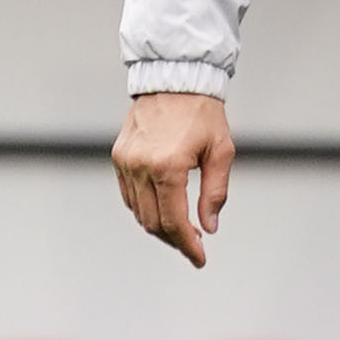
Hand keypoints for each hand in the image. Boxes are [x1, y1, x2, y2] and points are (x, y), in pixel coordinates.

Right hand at [112, 91, 234, 267]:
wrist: (175, 79)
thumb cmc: (203, 113)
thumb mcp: (221, 152)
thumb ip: (215, 192)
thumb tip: (209, 227)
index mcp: (168, 167)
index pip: (174, 222)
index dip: (188, 245)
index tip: (200, 259)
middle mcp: (141, 167)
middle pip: (153, 222)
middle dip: (175, 240)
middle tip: (195, 244)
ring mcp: (126, 163)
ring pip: (138, 212)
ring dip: (159, 226)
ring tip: (182, 229)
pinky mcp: (119, 157)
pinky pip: (129, 195)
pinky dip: (144, 209)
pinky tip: (163, 209)